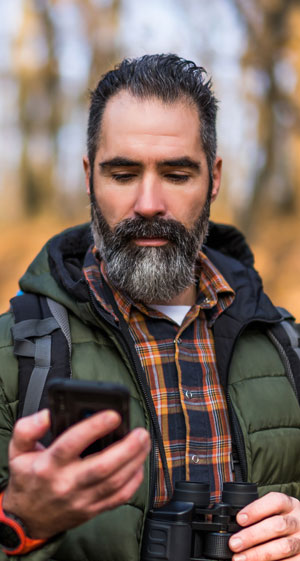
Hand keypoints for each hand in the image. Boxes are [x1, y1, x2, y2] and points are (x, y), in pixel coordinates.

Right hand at [3, 409, 150, 539]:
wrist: (28, 519)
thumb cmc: (28, 479)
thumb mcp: (17, 450)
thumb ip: (28, 429)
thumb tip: (47, 414)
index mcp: (48, 465)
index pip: (72, 443)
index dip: (94, 427)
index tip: (113, 414)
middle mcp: (66, 484)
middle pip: (102, 467)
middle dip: (126, 448)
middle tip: (140, 432)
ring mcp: (82, 499)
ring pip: (115, 482)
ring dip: (135, 461)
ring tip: (145, 442)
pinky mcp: (93, 509)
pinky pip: (119, 498)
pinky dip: (134, 481)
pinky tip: (139, 464)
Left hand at [229, 492, 299, 560]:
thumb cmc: (282, 521)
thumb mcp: (275, 512)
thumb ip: (259, 516)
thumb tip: (234, 526)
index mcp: (289, 505)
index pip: (275, 501)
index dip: (256, 509)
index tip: (239, 519)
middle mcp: (297, 521)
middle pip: (277, 526)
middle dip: (253, 536)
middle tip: (234, 544)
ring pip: (283, 546)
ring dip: (259, 554)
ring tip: (240, 559)